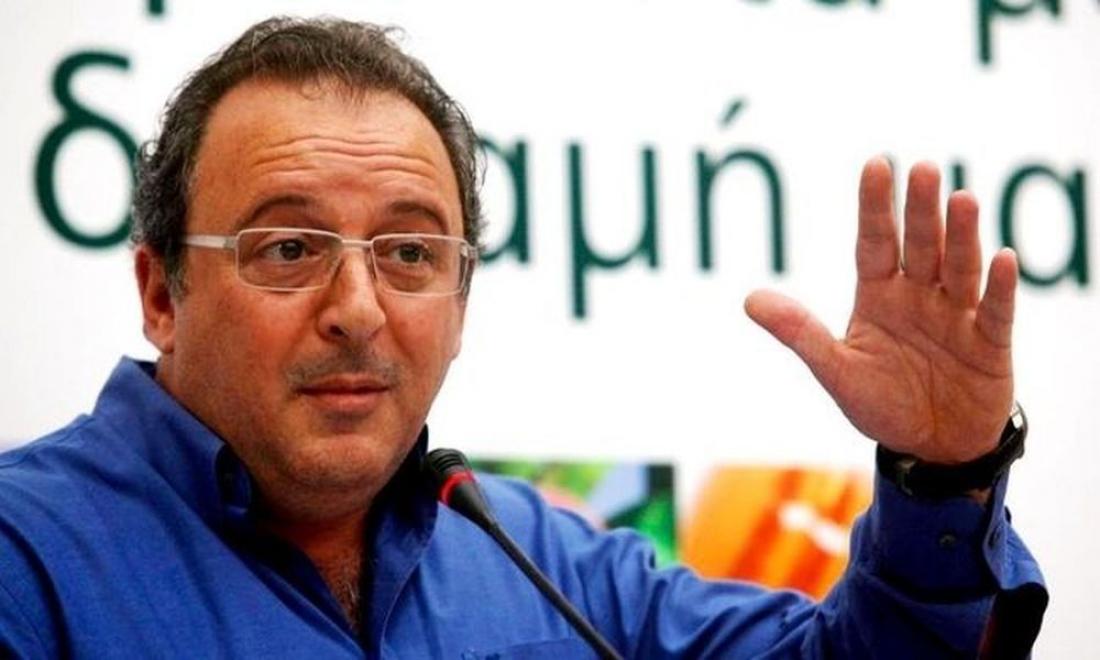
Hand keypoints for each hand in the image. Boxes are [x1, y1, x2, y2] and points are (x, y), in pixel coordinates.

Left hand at [745, 157, 1017, 463]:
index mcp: (879, 296)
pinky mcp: (990, 345)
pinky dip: (999, 288)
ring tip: (961, 199)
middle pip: (920, 246)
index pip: (875, 242)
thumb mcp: (835, 371)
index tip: (876, 164)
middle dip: (920, 210)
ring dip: (961, 236)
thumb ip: (799, 333)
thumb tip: (749, 300)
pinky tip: (1003, 259)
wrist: (930, 448)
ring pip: (959, 268)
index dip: (875, 206)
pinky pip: (995, 312)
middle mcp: (919, 296)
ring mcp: (957, 317)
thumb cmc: (882, 403)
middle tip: (922, 168)